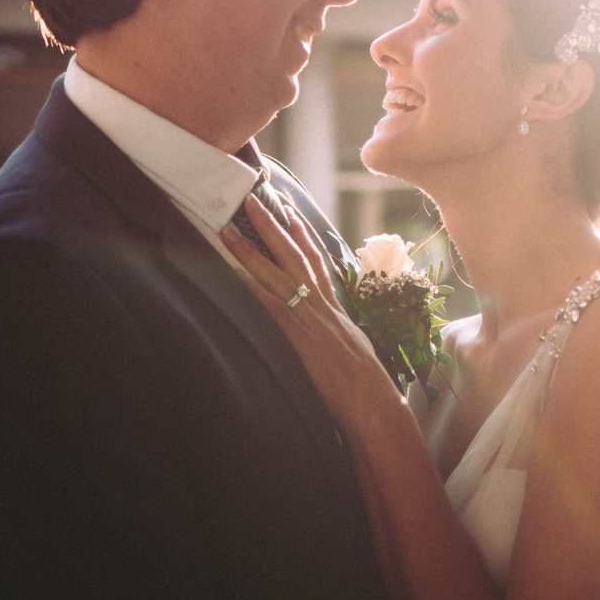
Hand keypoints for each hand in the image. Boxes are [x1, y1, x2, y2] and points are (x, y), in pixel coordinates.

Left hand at [221, 197, 403, 422]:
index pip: (318, 261)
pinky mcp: (296, 332)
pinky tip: (229, 269)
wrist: (371, 401)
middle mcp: (322, 304)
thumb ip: (338, 337)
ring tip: (231, 223)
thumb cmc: (365, 387)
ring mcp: (309, 315)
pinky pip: (266, 300)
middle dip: (275, 225)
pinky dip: (247, 282)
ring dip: (252, 245)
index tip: (291, 212)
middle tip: (255, 199)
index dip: (303, 235)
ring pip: (278, 270)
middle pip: (296, 254)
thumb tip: (331, 338)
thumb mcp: (353, 352)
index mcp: (335, 308)